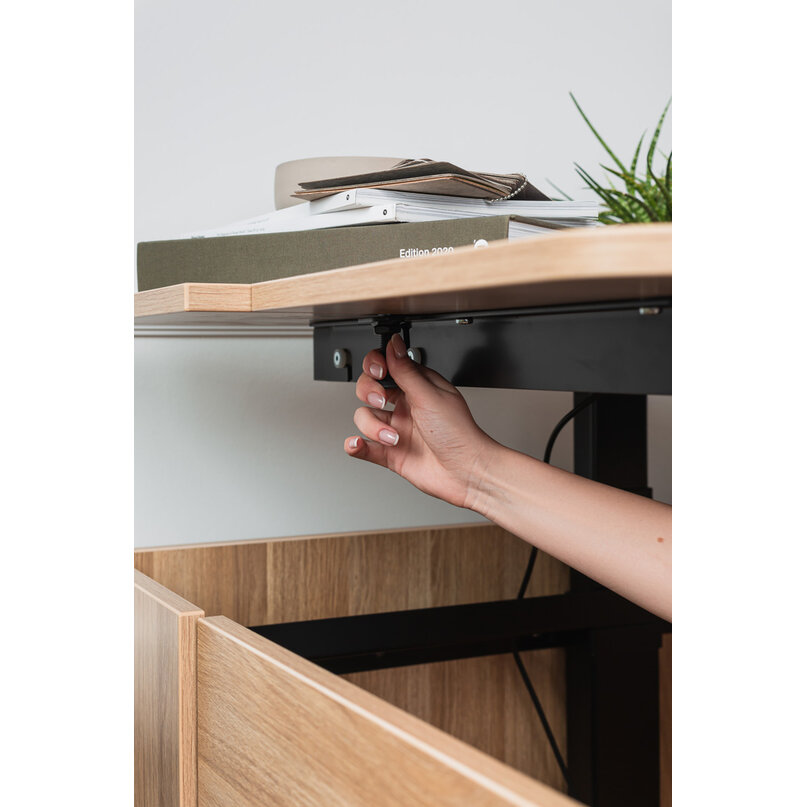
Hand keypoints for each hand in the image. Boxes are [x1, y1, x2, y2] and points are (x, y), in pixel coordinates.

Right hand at [344, 333, 500, 509]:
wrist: (466, 472)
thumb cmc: (459, 433)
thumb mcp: (430, 395)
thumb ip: (406, 370)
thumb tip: (394, 343)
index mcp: (417, 387)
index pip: (387, 366)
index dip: (376, 365)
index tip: (378, 371)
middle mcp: (405, 405)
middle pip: (368, 389)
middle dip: (369, 392)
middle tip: (381, 400)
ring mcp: (396, 429)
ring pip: (364, 418)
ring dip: (373, 427)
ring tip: (392, 437)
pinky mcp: (390, 453)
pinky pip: (364, 446)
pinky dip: (355, 445)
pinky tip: (358, 444)